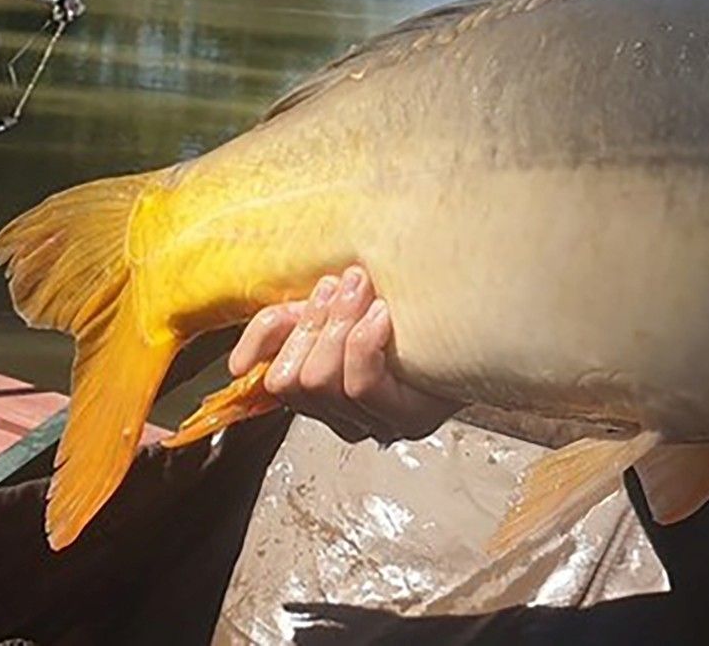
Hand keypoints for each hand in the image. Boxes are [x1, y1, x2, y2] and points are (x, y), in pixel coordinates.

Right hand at [230, 265, 459, 444]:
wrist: (471, 313)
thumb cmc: (399, 308)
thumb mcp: (327, 312)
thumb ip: (278, 330)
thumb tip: (238, 366)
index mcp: (323, 397)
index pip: (274, 379)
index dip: (285, 333)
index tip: (318, 291)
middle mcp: (347, 421)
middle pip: (296, 382)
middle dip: (316, 323)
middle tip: (344, 283)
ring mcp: (378, 425)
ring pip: (324, 381)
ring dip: (339, 326)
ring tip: (362, 290)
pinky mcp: (410, 421)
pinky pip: (362, 385)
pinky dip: (363, 343)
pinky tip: (381, 316)